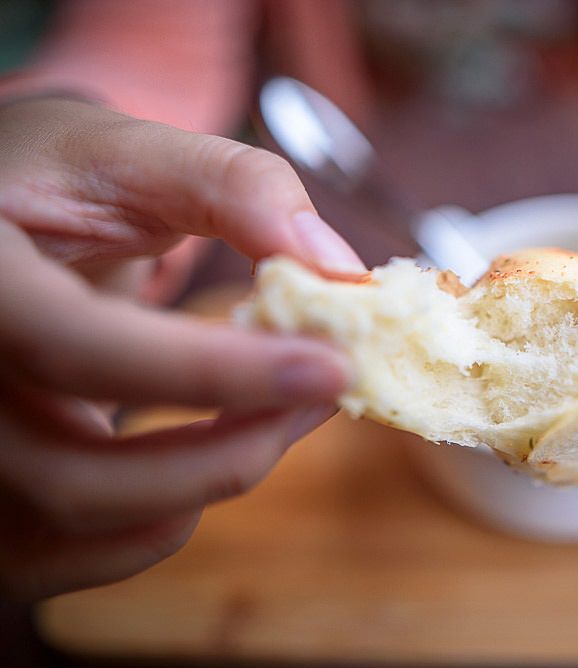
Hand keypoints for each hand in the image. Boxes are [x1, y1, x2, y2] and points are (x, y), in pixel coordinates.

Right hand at [0, 97, 363, 598]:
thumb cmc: (52, 178)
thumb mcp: (129, 153)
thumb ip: (234, 188)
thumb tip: (336, 267)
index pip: (77, 348)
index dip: (214, 371)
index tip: (332, 366)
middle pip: (75, 478)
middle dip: (232, 451)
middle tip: (329, 389)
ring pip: (86, 528)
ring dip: (215, 481)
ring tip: (289, 408)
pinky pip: (80, 554)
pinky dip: (169, 517)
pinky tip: (219, 447)